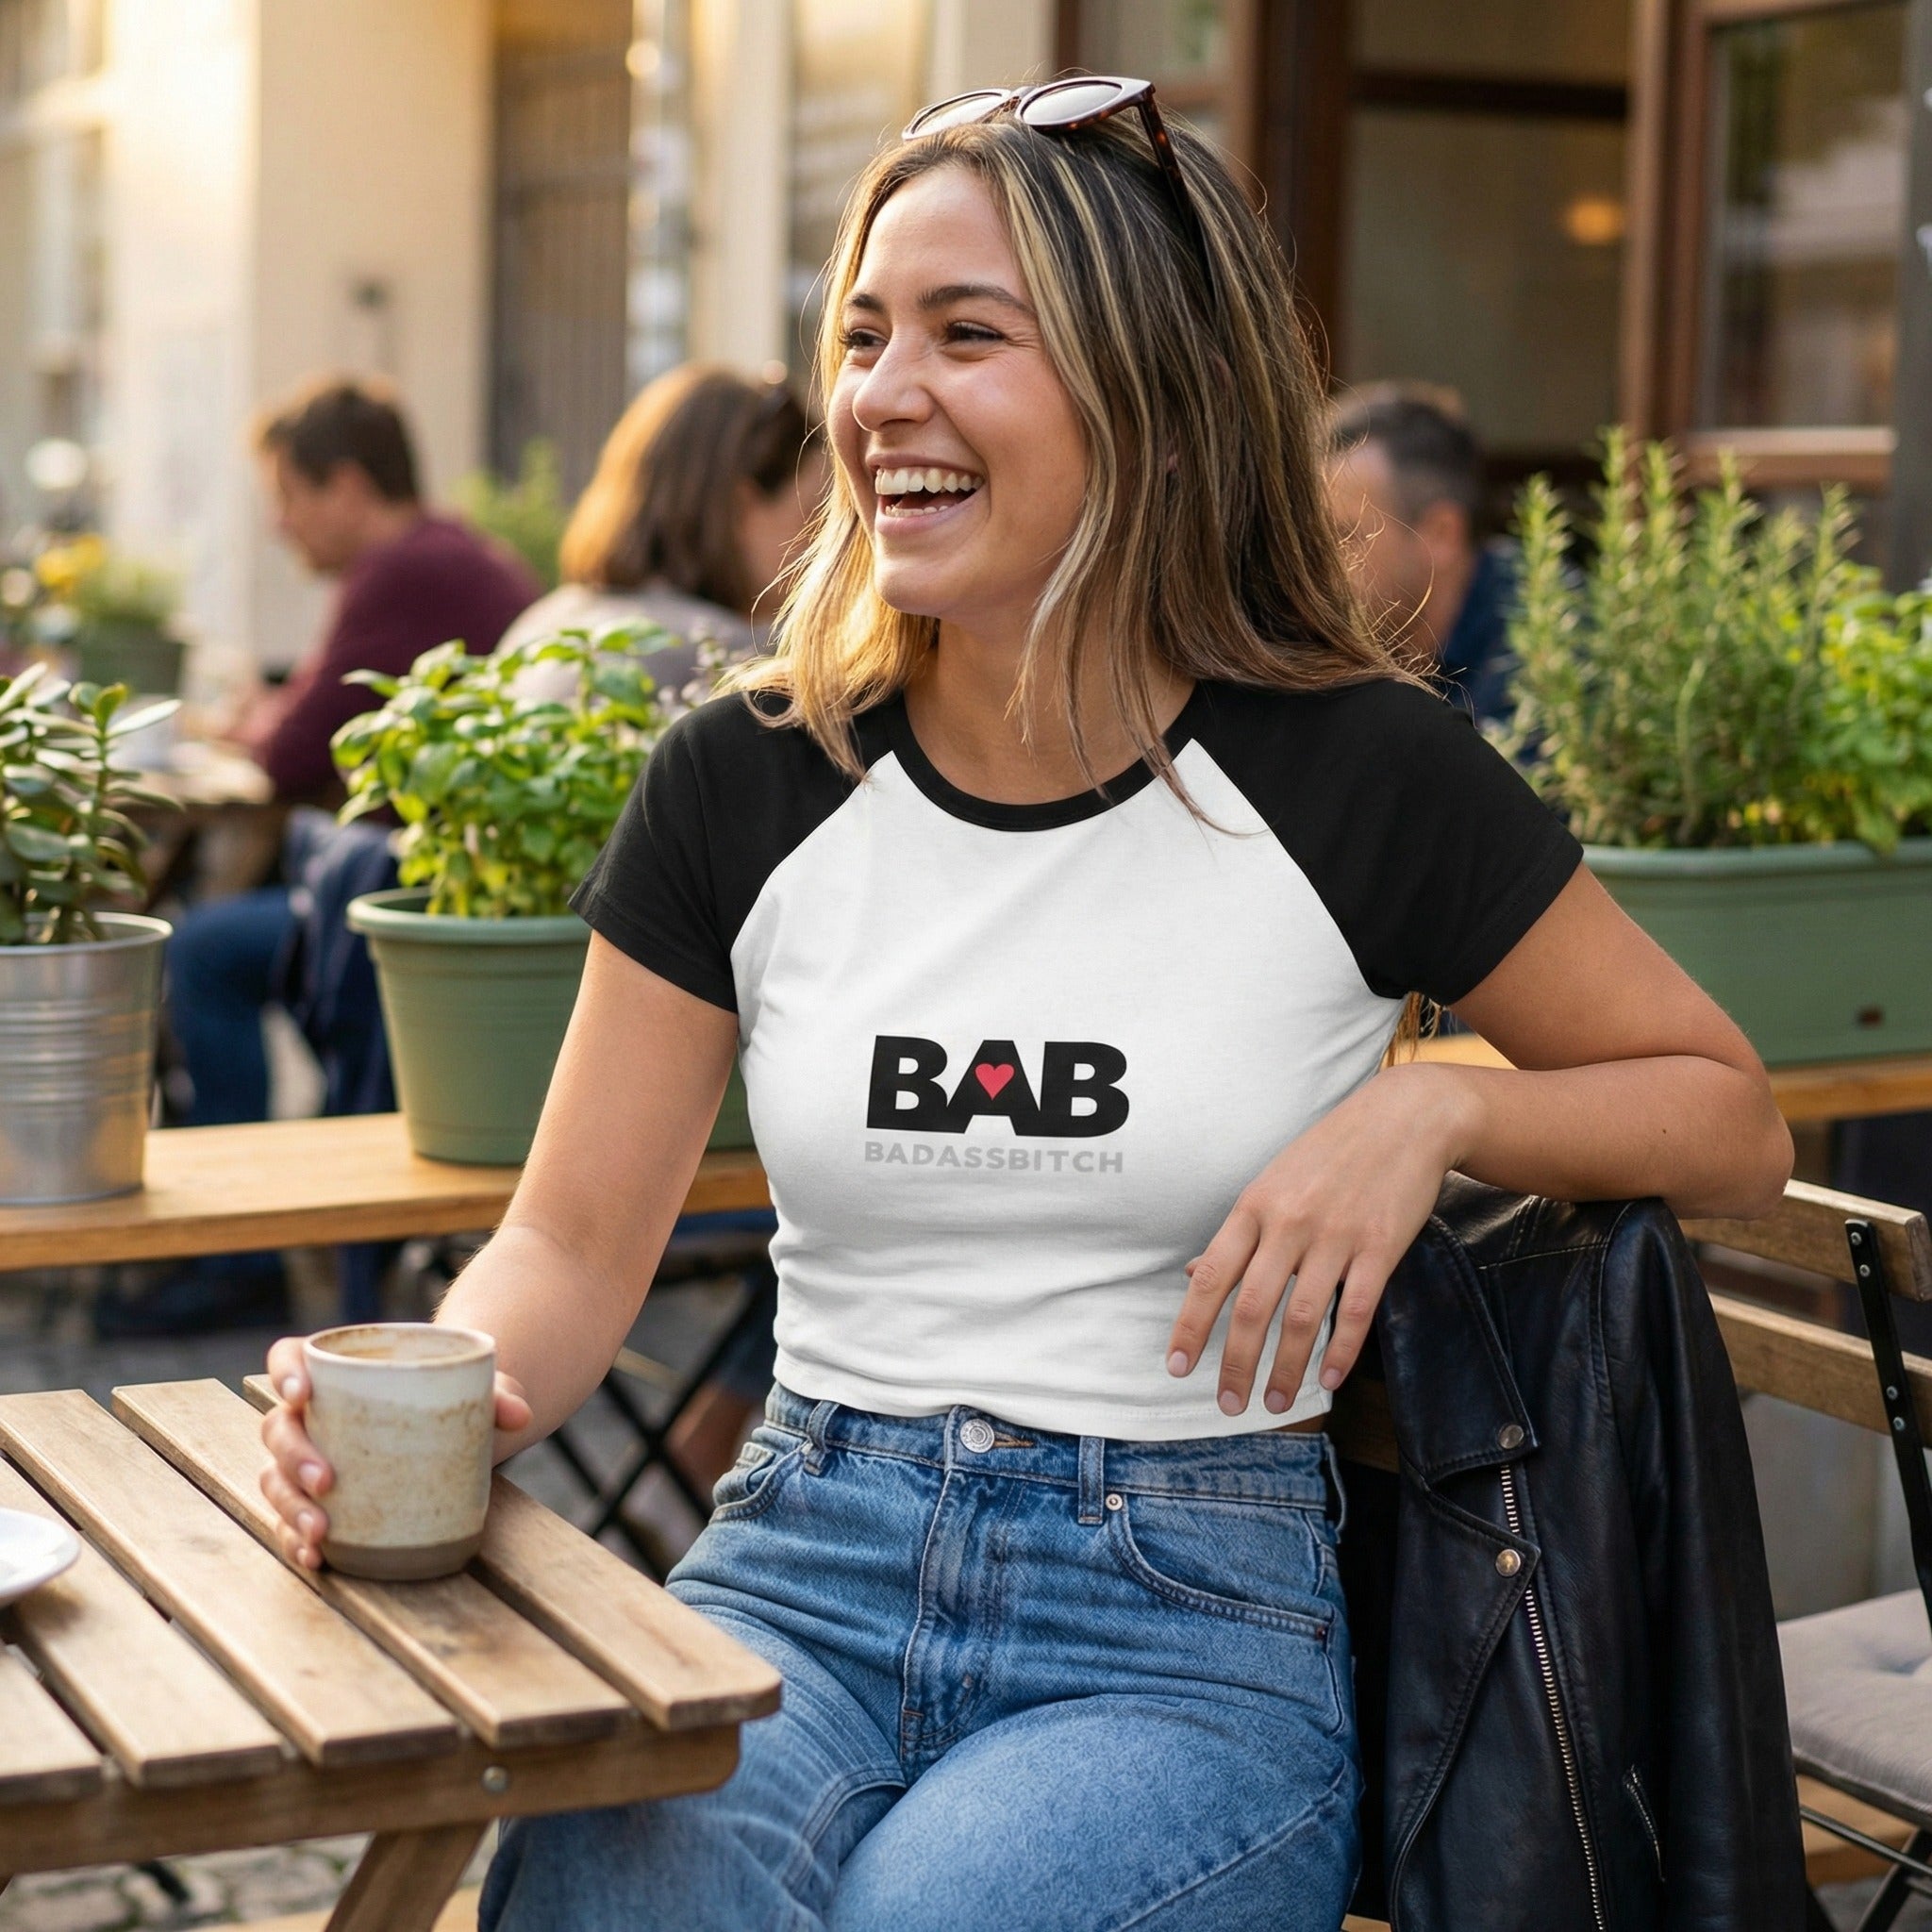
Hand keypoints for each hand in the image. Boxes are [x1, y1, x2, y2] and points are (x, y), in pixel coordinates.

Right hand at [258, 1332, 532, 1570]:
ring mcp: (308, 1458)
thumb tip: (520, 1415)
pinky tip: (314, 1556)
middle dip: (293, 1455)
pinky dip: (296, 1539)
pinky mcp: (318, 1499)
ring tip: (321, 1530)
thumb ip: (498, 1394)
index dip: (284, 1371)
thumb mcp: (478, 1389)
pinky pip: (291, 1520)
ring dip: (289, 1506)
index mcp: (338, 1370)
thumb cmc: (454, 1398)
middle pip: (279, 1427)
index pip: (289, 1357)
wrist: (457, 1430)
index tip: (302, 1392)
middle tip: (327, 1480)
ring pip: (276, 1478)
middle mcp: (313, 1414)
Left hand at [1166, 1064, 1473, 1416]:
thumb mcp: (1272, 1182)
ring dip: (1286, 1369)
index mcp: (1254, 1206)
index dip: (1190, 1325)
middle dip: (1235, 1364)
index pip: (1212, 1276)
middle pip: (1252, 1307)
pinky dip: (1340, 1351)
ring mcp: (1336, 1235)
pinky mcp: (1381, 1246)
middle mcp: (1289, 1223)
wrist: (1403, 1119)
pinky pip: (1356, 1310)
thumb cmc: (1330, 1153)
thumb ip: (1239, 1232)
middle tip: (1228, 1405)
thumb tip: (1196, 1275)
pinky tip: (1328, 1379)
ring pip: (1302, 1317)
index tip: (1177, 1367)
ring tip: (1274, 1403)